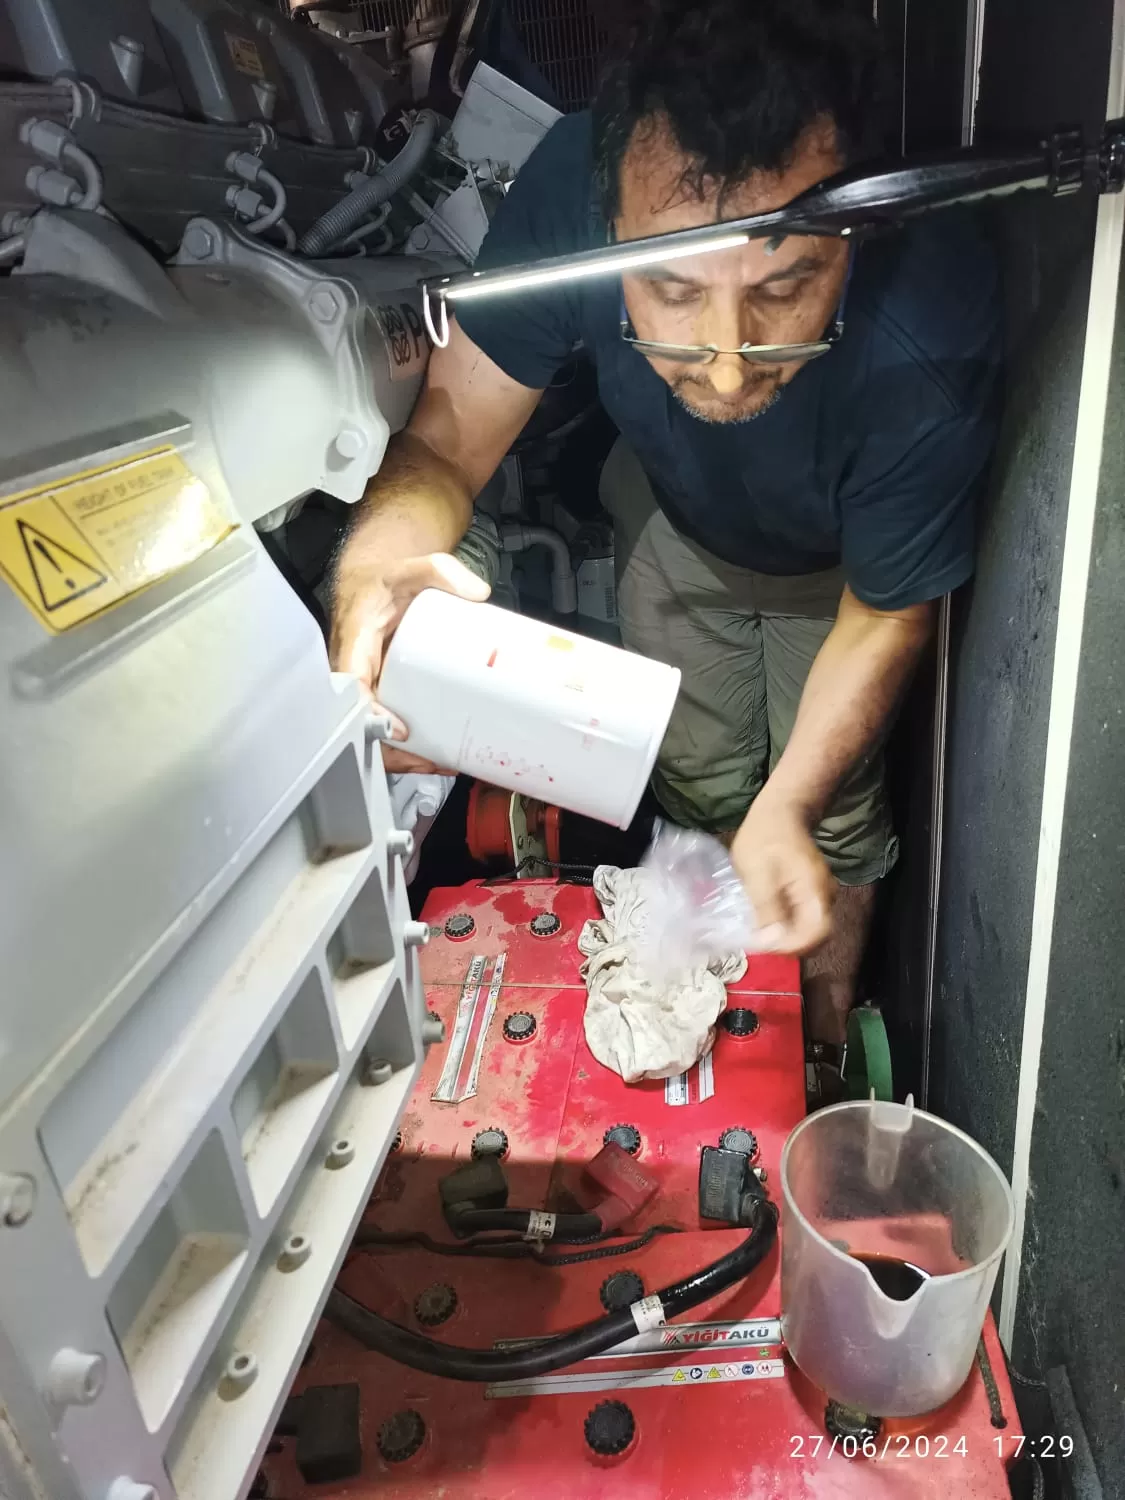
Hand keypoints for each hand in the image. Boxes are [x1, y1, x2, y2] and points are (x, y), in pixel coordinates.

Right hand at [330, 552, 489, 773]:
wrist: (371, 584)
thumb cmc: (385, 582)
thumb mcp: (411, 569)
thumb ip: (442, 571)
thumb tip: (478, 594)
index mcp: (355, 644)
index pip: (352, 686)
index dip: (371, 714)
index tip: (400, 729)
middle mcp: (355, 671)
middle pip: (361, 723)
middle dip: (392, 751)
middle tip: (429, 761)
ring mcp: (368, 686)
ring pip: (373, 732)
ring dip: (401, 757)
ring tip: (439, 764)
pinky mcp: (382, 693)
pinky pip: (386, 726)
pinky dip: (406, 747)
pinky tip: (434, 754)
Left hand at [729, 795, 834, 954]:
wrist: (781, 810)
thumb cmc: (765, 837)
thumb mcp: (757, 872)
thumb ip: (766, 907)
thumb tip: (770, 943)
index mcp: (815, 892)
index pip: (815, 936)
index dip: (789, 948)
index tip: (762, 945)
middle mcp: (825, 898)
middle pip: (814, 937)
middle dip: (786, 945)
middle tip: (757, 940)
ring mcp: (821, 895)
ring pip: (809, 930)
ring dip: (786, 936)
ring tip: (758, 930)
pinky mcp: (813, 893)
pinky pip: (804, 918)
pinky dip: (787, 924)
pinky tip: (766, 917)